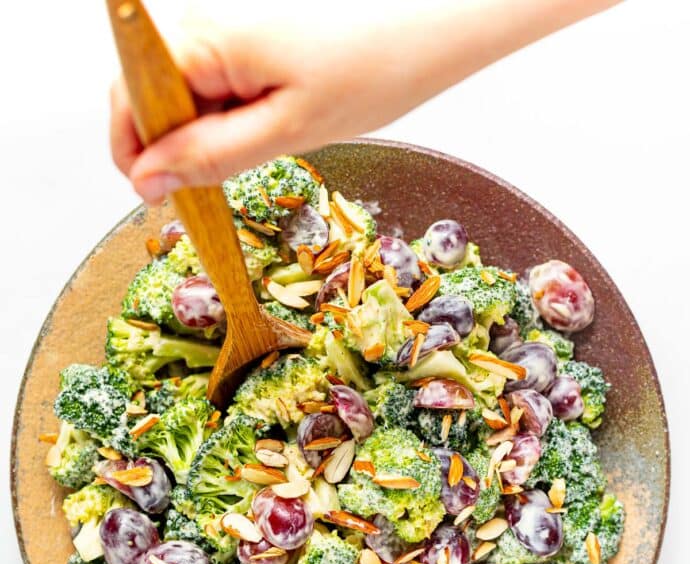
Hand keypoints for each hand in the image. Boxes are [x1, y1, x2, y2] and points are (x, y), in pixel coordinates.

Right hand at [110, 0, 620, 203]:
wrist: (424, 36)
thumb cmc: (369, 75)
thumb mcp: (288, 130)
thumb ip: (212, 154)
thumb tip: (148, 178)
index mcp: (206, 42)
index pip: (131, 98)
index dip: (133, 152)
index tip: (154, 198)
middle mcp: (204, 31)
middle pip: (148, 99)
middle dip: (163, 151)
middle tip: (202, 194)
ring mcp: (222, 40)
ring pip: (179, 102)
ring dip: (195, 142)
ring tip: (242, 164)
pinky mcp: (243, 51)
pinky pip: (209, 95)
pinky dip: (219, 128)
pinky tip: (252, 142)